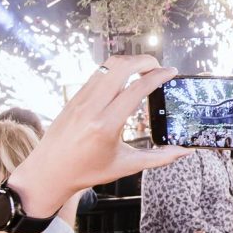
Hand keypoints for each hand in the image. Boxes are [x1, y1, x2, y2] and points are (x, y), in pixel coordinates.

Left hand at [6, 55, 188, 218]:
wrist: (49, 172)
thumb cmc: (86, 171)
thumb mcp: (125, 166)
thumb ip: (158, 158)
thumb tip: (183, 152)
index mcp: (106, 125)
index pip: (137, 89)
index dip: (158, 76)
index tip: (170, 72)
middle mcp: (92, 108)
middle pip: (121, 67)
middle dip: (144, 60)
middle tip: (158, 67)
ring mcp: (80, 99)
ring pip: (107, 66)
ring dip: (129, 63)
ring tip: (143, 70)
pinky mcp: (73, 97)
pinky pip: (97, 75)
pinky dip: (114, 71)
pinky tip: (124, 79)